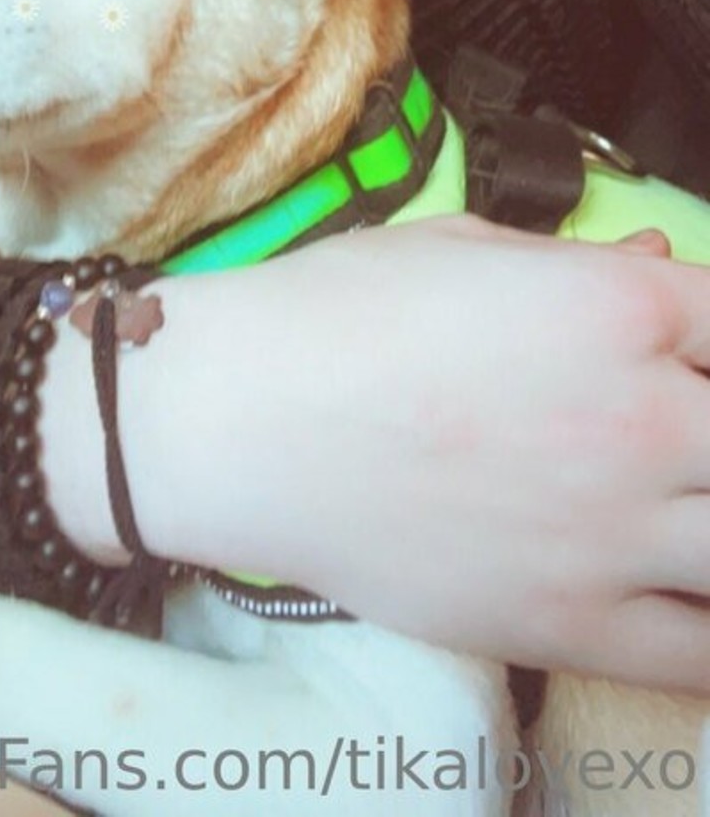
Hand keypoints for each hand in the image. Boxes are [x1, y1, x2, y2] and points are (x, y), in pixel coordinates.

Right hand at [47, 216, 709, 692]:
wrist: (238, 419)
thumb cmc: (336, 313)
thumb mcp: (464, 248)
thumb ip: (582, 263)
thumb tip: (657, 258)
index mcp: (620, 308)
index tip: (693, 356)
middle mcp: (642, 418)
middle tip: (675, 432)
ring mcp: (614, 530)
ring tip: (678, 508)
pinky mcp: (571, 623)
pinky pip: (702, 654)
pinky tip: (689, 597)